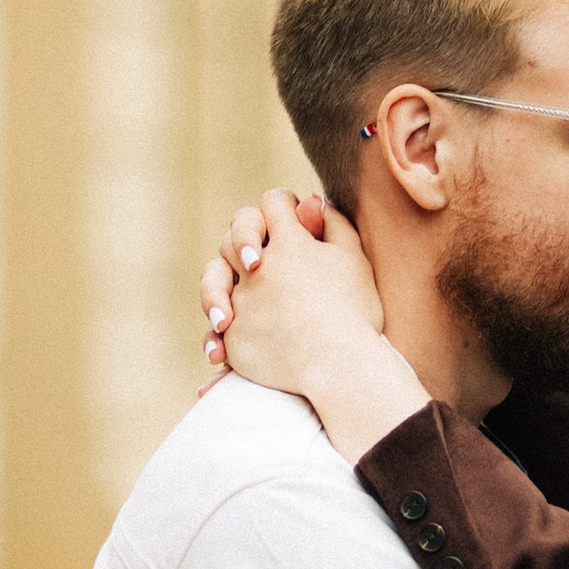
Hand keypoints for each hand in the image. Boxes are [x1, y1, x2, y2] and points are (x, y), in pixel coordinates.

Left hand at [216, 194, 426, 460]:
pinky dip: (219, 337)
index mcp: (289, 242)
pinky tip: (222, 345)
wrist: (340, 367)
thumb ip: (335, 225)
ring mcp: (242, 302)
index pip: (275, 202)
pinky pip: (219, 332)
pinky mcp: (234, 337)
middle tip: (259, 258)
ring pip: (213, 279)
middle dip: (246, 240)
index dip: (284, 205)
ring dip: (218, 287)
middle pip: (235, 236)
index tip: (293, 217)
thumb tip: (316, 201)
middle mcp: (259, 267)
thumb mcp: (354, 260)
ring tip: (228, 306)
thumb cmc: (356, 313)